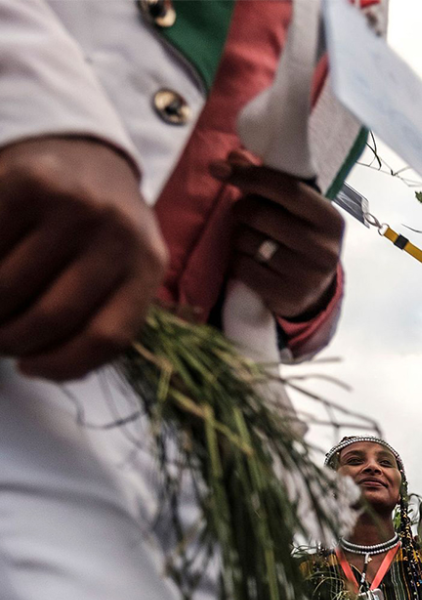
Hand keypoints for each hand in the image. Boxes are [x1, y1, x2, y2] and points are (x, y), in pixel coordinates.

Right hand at [0, 137, 166, 380]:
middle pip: (54, 314)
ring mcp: (77, 206)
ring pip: (11, 284)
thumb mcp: (120, 268)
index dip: (62, 365)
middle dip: (12, 339)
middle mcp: (120, 235)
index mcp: (148, 267)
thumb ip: (100, 314)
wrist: (83, 149)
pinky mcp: (32, 181)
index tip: (30, 369)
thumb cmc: (98, 230)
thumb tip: (44, 367)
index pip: (108, 336)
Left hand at [211, 151, 344, 318]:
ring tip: (252, 242)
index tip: (221, 169)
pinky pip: (244, 268)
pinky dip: (239, 262)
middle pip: (261, 214)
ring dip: (239, 238)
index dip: (250, 176)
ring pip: (249, 241)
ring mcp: (307, 274)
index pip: (286, 188)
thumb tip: (234, 156)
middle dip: (241, 210)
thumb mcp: (295, 211)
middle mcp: (324, 247)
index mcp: (330, 219)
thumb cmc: (300, 240)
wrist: (313, 291)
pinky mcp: (288, 295)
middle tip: (243, 213)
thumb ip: (268, 182)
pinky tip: (251, 263)